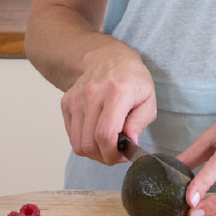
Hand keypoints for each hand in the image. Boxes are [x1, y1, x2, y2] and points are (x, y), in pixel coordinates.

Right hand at [60, 39, 155, 164]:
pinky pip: (71, 135)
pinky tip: (96, 133)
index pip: (105, 134)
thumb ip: (139, 124)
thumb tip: (129, 144)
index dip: (112, 154)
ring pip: (77, 143)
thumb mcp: (148, 100)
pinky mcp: (67, 102)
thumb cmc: (132, 80)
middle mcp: (93, 94)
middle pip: (89, 143)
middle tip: (115, 153)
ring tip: (106, 145)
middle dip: (103, 157)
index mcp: (117, 92)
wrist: (109, 58)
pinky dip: (83, 141)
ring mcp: (77, 98)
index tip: (121, 156)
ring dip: (93, 152)